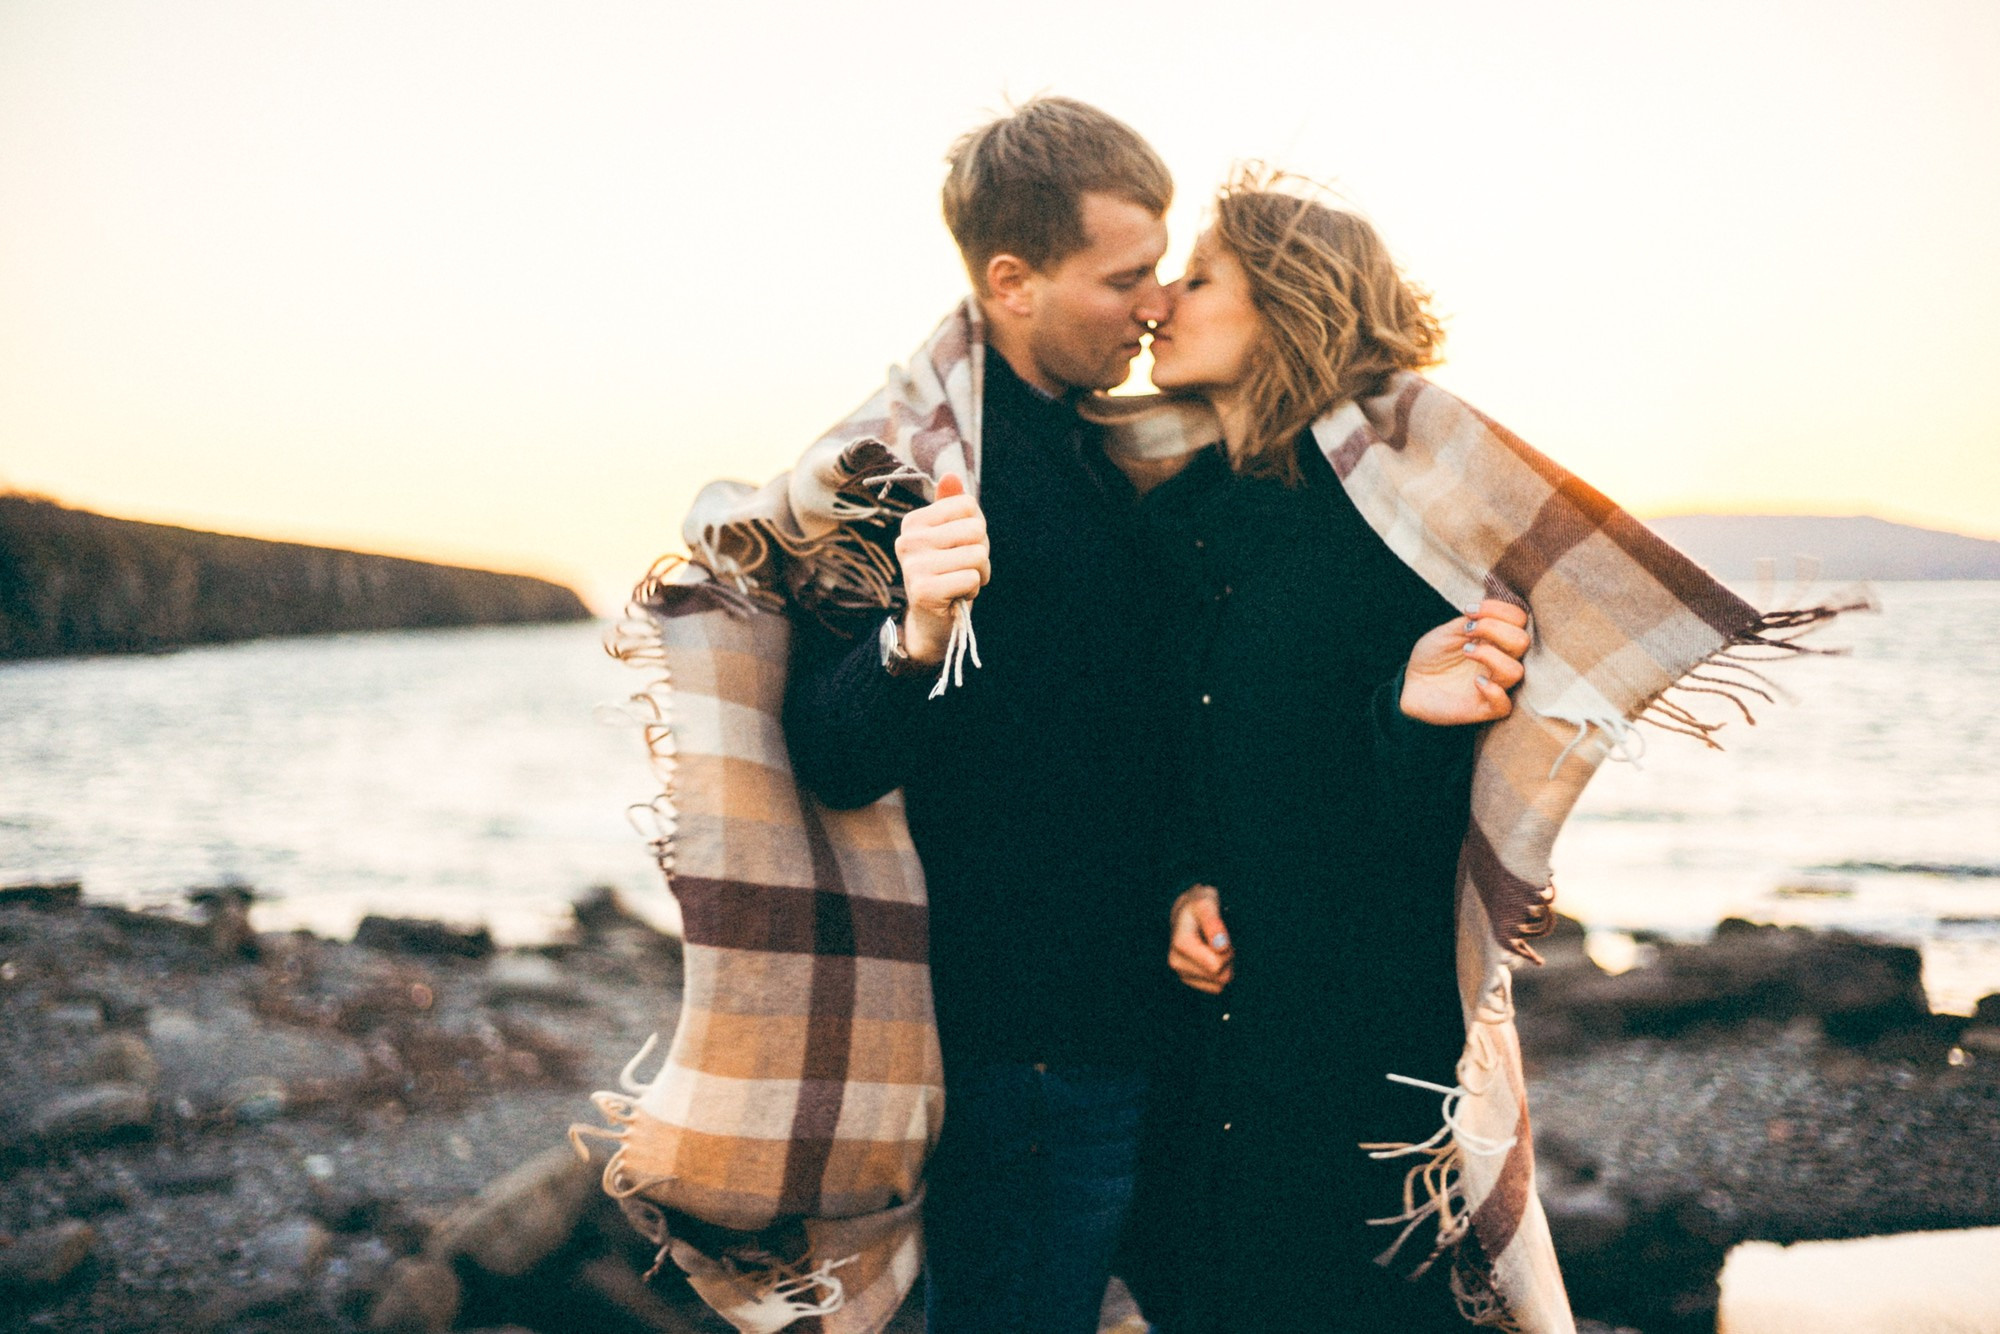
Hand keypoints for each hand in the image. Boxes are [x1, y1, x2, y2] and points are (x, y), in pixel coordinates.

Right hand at [893, 474, 988, 663]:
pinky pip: (971, 578)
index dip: (977, 530)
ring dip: (979, 574)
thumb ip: (952, 505)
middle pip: (975, 529)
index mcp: (913, 522)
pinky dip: (972, 590)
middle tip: (963, 569)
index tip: (960, 549)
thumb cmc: (947, 573)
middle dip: (981, 553)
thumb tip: (950, 474)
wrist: (934, 622)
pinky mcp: (923, 590)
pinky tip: (956, 597)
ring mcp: (913, 565)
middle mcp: (907, 540)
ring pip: (977, 554)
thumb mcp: (953, 536)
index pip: (968, 506)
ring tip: (960, 583)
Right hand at [1169, 884, 1233, 993]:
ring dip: (1225, 967)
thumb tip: (1221, 946)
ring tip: (1217, 948)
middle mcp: (1176, 962)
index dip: (1228, 952)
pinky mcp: (1189, 980)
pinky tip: (1214, 957)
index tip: (1224, 936)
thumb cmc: (1198, 905)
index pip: (1216, 965)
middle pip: (1220, 976)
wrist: (1186, 912)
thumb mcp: (1207, 903)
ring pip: (1219, 984)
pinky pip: (1216, 988)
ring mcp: (1181, 973)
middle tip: (1223, 941)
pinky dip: (1220, 974)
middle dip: (1228, 959)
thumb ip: (1214, 923)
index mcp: (1181, 944)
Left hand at [1399, 598, 1529, 725]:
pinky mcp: (1485, 708)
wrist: (1412, 684)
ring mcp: (1496, 684)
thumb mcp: (1448, 631)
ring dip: (1490, 656)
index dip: (1499, 609)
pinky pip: (1504, 705)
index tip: (1468, 610)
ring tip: (1466, 651)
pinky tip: (1475, 682)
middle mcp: (1501, 660)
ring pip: (1516, 671)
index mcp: (1496, 639)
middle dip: (1494, 629)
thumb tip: (1491, 608)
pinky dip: (1492, 691)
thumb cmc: (1433, 656)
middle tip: (1467, 630)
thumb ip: (1474, 620)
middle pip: (1522, 641)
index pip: (1519, 619)